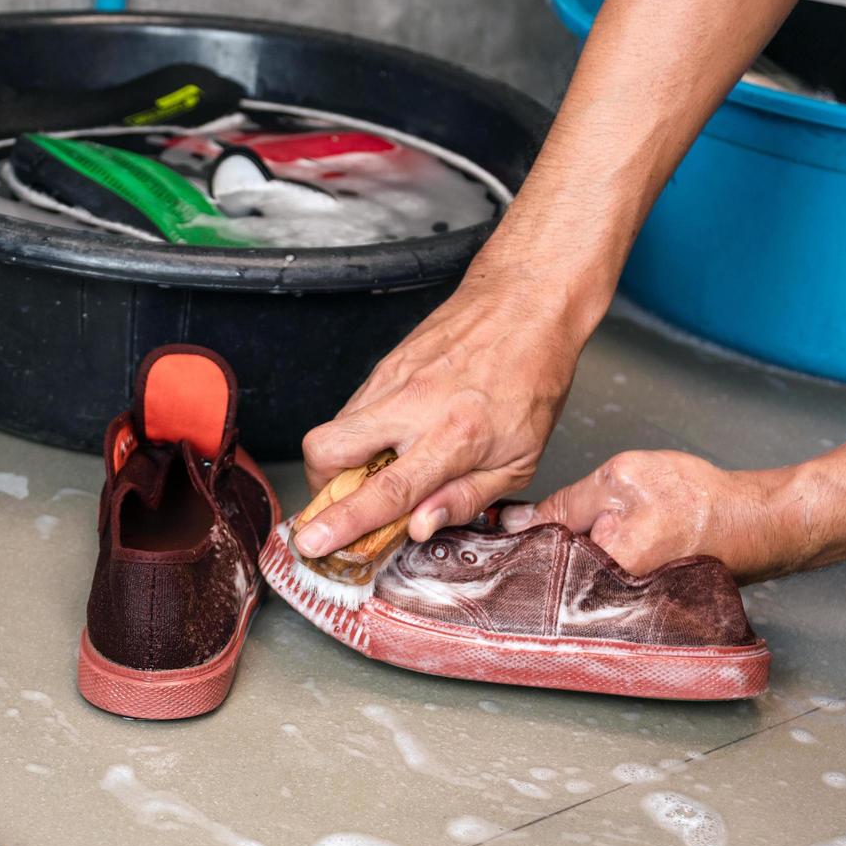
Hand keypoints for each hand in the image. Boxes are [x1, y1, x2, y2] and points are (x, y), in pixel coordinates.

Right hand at [294, 263, 599, 558]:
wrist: (525, 304)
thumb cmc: (531, 379)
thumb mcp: (520, 460)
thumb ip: (465, 498)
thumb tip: (419, 528)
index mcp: (454, 436)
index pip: (386, 488)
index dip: (344, 521)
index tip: (313, 541)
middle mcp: (413, 405)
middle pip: (327, 450)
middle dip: (320, 487)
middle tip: (343, 504)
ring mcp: (391, 382)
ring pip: (332, 429)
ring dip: (341, 463)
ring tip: (379, 471)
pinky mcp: (383, 366)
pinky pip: (352, 411)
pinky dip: (360, 435)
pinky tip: (393, 438)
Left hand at [499, 450, 800, 581]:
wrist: (757, 523)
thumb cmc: (700, 501)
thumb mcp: (621, 480)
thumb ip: (563, 503)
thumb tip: (513, 522)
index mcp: (599, 573)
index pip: (531, 564)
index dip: (507, 547)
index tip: (480, 540)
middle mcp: (607, 606)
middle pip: (546, 581)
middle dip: (529, 559)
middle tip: (519, 539)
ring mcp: (619, 612)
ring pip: (567, 584)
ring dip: (555, 563)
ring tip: (566, 545)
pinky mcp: (630, 608)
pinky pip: (590, 590)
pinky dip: (580, 571)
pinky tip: (585, 553)